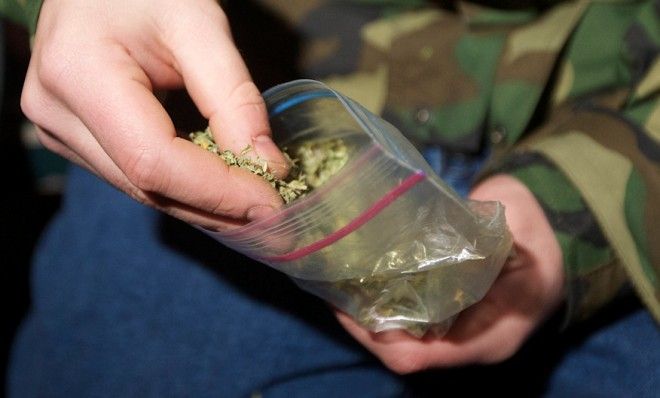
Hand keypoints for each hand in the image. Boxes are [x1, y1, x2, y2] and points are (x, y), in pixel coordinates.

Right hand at [21, 0, 288, 229]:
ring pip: (141, 190)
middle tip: (273, 215)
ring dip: (202, 203)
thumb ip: (233, 97)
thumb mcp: (200, 26)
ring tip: (253, 204)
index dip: (216, 191)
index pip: (153, 160)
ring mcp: (59, 131)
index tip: (271, 204)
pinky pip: (134, 178)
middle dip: (216, 206)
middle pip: (147, 185)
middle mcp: (56, 114)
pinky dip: (182, 188)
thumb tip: (268, 167)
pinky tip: (220, 189)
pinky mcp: (74, 139)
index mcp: (78, 75)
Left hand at [337, 174, 564, 373]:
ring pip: (399, 338)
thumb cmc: (538, 239)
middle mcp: (466, 341)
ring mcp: (455, 329)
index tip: (348, 307)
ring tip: (338, 283)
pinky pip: (406, 320)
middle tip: (333, 290)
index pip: (418, 356)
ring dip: (366, 315)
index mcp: (489, 336)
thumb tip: (438, 237)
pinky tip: (359, 278)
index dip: (377, 337)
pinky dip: (380, 303)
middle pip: (400, 351)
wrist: (549, 239)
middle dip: (362, 324)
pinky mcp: (446, 312)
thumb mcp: (522, 239)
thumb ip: (486, 244)